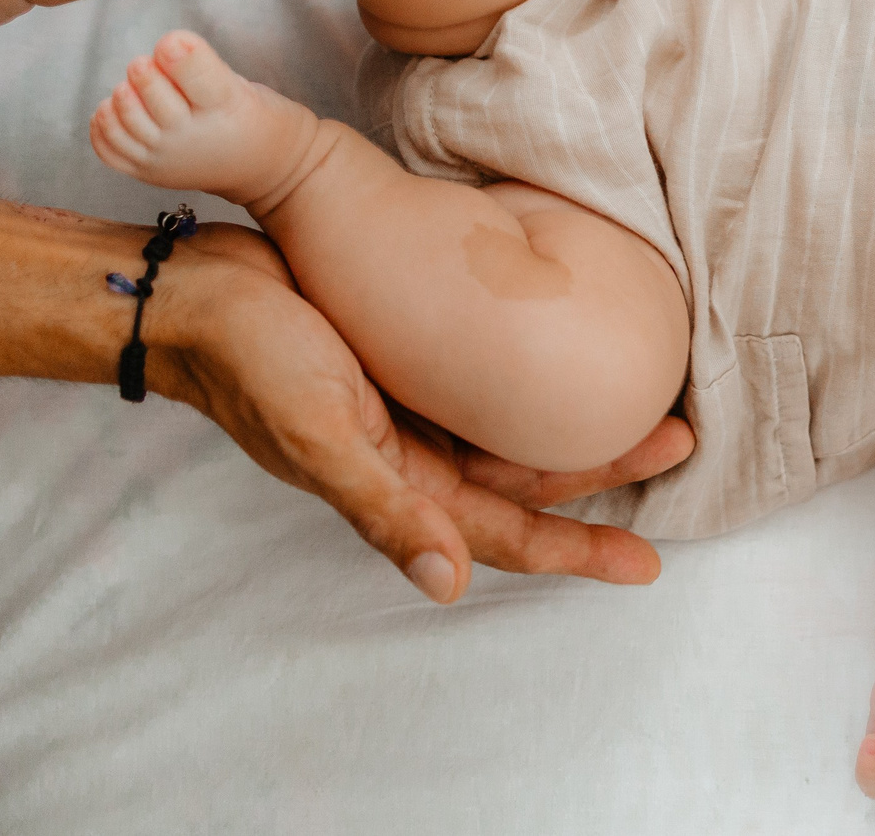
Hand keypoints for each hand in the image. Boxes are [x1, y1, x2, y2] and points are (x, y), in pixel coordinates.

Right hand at [150, 222, 693, 599]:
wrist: (193, 289)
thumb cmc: (250, 360)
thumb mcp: (319, 435)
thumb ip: (382, 511)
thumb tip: (450, 584)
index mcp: (400, 482)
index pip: (508, 533)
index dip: (577, 552)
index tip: (650, 563)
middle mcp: (416, 448)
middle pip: (528, 475)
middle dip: (605, 464)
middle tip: (681, 436)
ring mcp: (414, 396)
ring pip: (515, 423)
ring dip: (578, 416)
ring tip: (648, 389)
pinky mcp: (410, 345)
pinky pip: (487, 371)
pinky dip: (532, 371)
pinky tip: (568, 348)